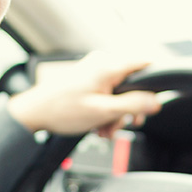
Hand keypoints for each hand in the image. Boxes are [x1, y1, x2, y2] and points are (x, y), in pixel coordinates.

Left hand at [6, 52, 161, 136]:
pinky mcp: (87, 79)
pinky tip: (97, 125)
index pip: (146, 62)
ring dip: (116, 113)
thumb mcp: (103, 111)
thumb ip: (132, 105)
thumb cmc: (61, 110)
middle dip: (130, 107)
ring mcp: (94, 70)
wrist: (34, 113)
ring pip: (120, 91)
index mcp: (108, 65)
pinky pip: (107, 92)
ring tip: (104, 129)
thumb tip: (156, 102)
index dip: (156, 81)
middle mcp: (102, 62)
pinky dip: (106, 109)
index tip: (158, 98)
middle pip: (133, 82)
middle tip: (124, 124)